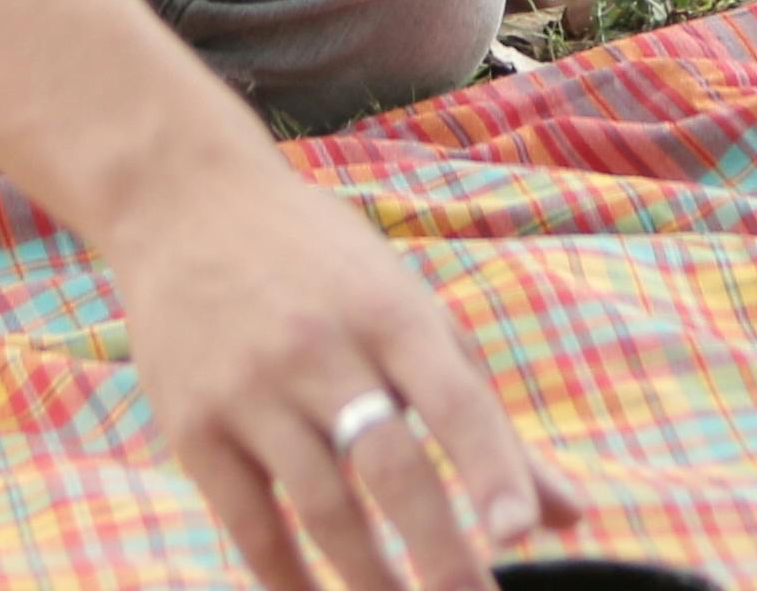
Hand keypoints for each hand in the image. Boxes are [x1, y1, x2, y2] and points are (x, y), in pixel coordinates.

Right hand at [107, 153, 576, 590]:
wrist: (185, 202)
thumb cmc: (322, 266)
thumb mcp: (406, 311)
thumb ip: (483, 417)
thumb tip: (571, 518)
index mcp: (389, 312)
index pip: (454, 399)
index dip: (491, 468)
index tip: (520, 535)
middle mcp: (322, 349)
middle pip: (390, 465)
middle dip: (439, 551)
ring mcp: (251, 388)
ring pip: (322, 505)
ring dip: (370, 581)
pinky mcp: (193, 425)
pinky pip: (249, 523)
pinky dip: (287, 579)